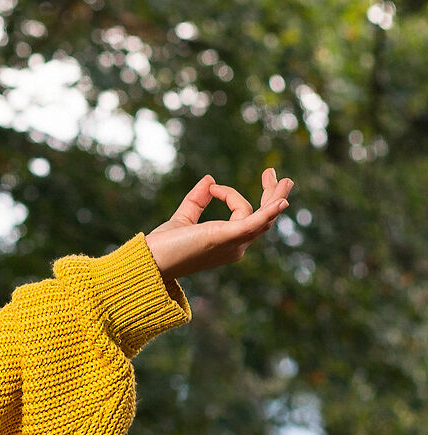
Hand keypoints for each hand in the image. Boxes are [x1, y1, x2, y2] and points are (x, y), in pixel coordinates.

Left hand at [145, 168, 292, 293]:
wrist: (150, 260)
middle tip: (273, 173)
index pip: (243, 215)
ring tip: (283, 179)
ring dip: (274, 198)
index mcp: (227, 241)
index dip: (232, 195)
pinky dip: (267, 213)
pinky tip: (280, 203)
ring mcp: (233, 243)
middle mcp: (235, 245)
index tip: (212, 187)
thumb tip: (208, 179)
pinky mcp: (226, 237)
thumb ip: (196, 201)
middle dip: (272, 196)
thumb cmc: (164, 246)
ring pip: (264, 220)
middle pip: (263, 219)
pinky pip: (253, 224)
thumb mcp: (182, 218)